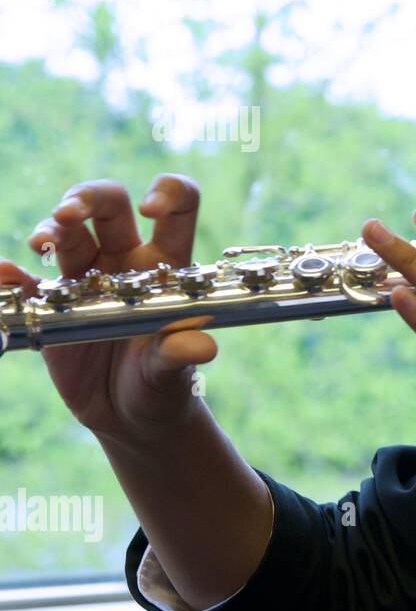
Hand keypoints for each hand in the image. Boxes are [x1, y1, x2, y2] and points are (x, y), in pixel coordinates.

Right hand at [0, 175, 215, 440]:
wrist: (130, 417)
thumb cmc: (164, 384)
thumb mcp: (174, 371)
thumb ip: (180, 354)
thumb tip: (201, 347)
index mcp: (166, 265)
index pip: (178, 209)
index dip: (168, 193)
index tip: (150, 208)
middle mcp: (125, 261)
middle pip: (108, 206)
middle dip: (88, 198)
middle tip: (69, 214)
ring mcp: (84, 279)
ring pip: (65, 234)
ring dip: (50, 230)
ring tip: (43, 243)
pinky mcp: (50, 304)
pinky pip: (24, 281)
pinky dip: (8, 274)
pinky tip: (1, 273)